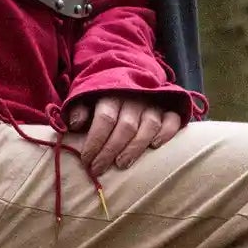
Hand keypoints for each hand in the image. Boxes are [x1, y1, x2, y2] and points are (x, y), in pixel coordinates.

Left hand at [62, 93, 184, 176]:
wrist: (131, 78)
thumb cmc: (104, 97)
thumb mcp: (86, 98)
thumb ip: (79, 110)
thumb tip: (75, 124)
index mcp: (111, 94)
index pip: (105, 119)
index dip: (95, 141)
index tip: (86, 161)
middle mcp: (134, 98)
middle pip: (125, 126)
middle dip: (110, 151)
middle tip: (99, 169)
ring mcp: (153, 103)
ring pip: (149, 126)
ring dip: (135, 147)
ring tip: (122, 164)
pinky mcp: (168, 108)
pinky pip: (172, 120)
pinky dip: (166, 133)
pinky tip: (155, 146)